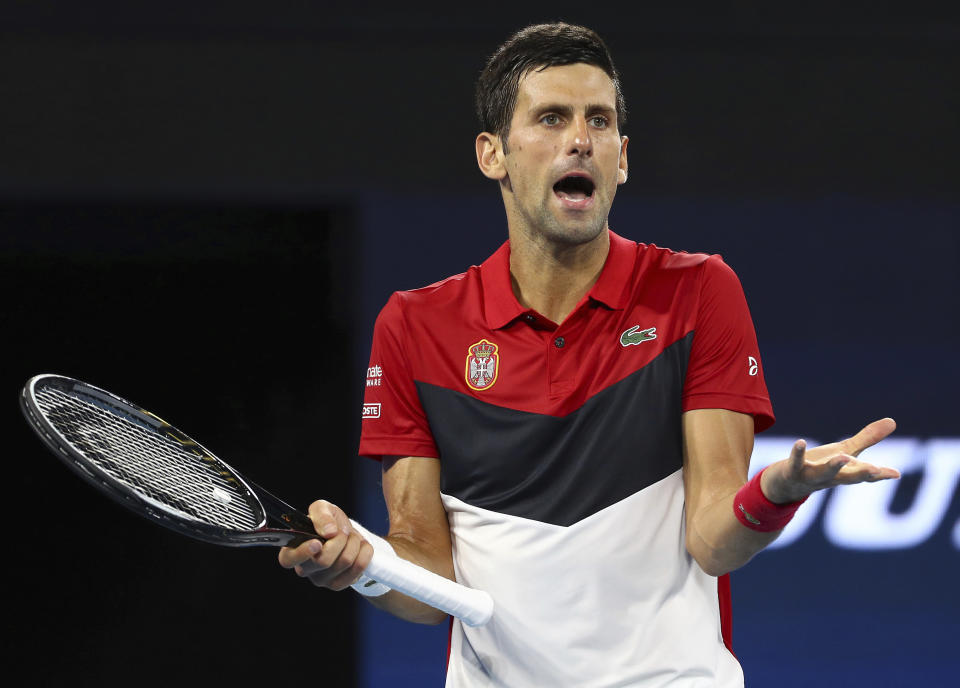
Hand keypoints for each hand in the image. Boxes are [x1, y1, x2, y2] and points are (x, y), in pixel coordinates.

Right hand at [277, 500, 373, 589]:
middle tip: (342, 531)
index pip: (288, 559)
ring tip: (351, 537)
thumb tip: (329, 531)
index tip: (317, 543)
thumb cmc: (328, 522)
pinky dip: (364, 551)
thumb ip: (321, 514)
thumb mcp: (322, 509)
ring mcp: (321, 580)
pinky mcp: (338, 585)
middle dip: (340, 538)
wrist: (346, 534)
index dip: (303, 553)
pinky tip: (359, 547)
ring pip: (344, 561)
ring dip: (354, 542)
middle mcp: (304, 569)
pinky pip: (358, 567)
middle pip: (324, 560)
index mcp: (292, 550)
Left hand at [760, 418, 900, 503]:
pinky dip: (797, 453)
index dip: (881, 475)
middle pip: (849, 477)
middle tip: (876, 470)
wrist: (787, 485)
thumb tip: (892, 421)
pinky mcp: (793, 471)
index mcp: (846, 473)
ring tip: (842, 457)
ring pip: (823, 473)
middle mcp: (831, 477)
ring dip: (833, 467)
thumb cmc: (821, 466)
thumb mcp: (845, 451)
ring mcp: (811, 476)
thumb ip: (867, 439)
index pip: (867, 474)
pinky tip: (799, 442)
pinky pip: (795, 462)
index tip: (895, 474)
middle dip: (862, 474)